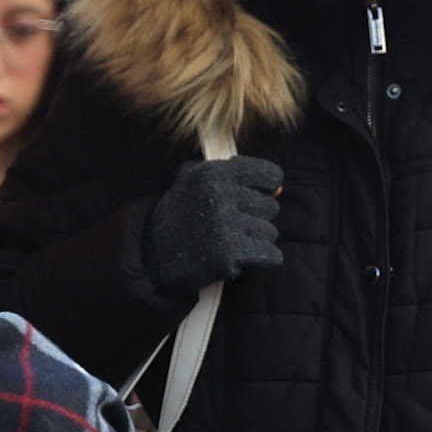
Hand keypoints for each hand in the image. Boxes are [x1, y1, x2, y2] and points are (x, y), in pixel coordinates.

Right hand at [140, 156, 282, 296]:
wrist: (152, 254)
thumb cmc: (181, 215)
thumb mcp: (197, 183)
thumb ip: (238, 177)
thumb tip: (279, 189)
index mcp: (213, 173)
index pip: (269, 175)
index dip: (266, 188)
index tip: (254, 197)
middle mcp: (218, 195)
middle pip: (270, 207)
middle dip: (256, 218)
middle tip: (230, 225)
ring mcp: (223, 225)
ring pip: (270, 232)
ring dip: (256, 240)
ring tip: (229, 241)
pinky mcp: (227, 254)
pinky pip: (270, 254)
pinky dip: (262, 258)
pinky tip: (242, 257)